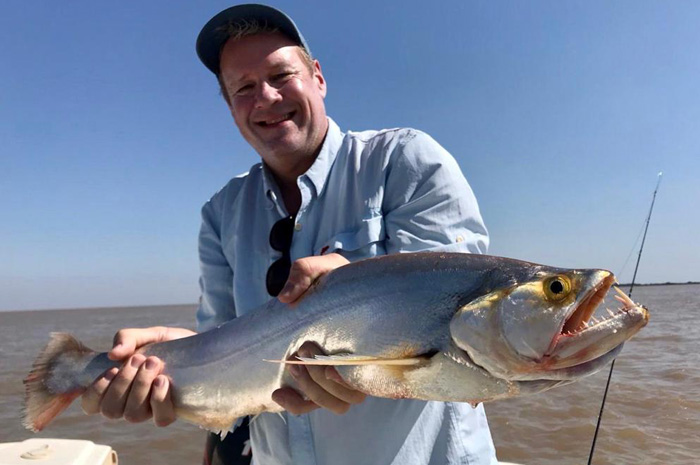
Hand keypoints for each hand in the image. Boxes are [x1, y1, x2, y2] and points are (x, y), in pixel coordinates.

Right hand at [81, 326, 194, 426]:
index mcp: (116, 386)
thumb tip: (113, 353)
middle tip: (138, 359)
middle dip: (122, 382)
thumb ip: (127, 338)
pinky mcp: (170, 411)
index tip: (110, 370)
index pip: (91, 403)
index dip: (94, 392)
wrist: (202, 348)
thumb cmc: (169, 344)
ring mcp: (149, 409)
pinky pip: (159, 419)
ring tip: (153, 362)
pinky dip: (158, 399)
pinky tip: (163, 380)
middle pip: (110, 410)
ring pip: (132, 414)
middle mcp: (129, 402)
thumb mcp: (147, 335)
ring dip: (140, 386)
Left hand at [272, 254, 364, 413]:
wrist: (325, 287)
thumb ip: (305, 273)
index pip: (368, 376)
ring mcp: (339, 377)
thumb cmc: (333, 278)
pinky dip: (295, 405)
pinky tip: (278, 392)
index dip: (346, 379)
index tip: (324, 361)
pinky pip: (311, 407)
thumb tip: (287, 299)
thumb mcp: (322, 267)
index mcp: (369, 342)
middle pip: (351, 397)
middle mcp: (359, 365)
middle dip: (322, 380)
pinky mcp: (320, 383)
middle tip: (304, 348)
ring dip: (313, 391)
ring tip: (293, 362)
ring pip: (336, 405)